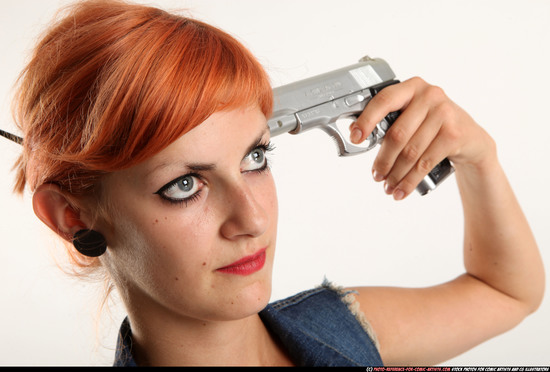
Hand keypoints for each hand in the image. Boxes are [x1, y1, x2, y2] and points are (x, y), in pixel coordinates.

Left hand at [350, 77, 495, 199]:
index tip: (355, 137)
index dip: (366, 120)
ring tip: (388, 186)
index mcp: (412, 87)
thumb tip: (360, 139)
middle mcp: (429, 95)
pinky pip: (424, 163)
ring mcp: (444, 113)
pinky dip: (410, 181)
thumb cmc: (435, 127)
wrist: (472, 140)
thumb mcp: (414, 116)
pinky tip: (402, 190)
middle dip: (383, 160)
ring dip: (395, 175)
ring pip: (409, 152)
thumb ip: (392, 121)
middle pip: (397, 134)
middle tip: (376, 175)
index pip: (384, 100)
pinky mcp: (454, 134)